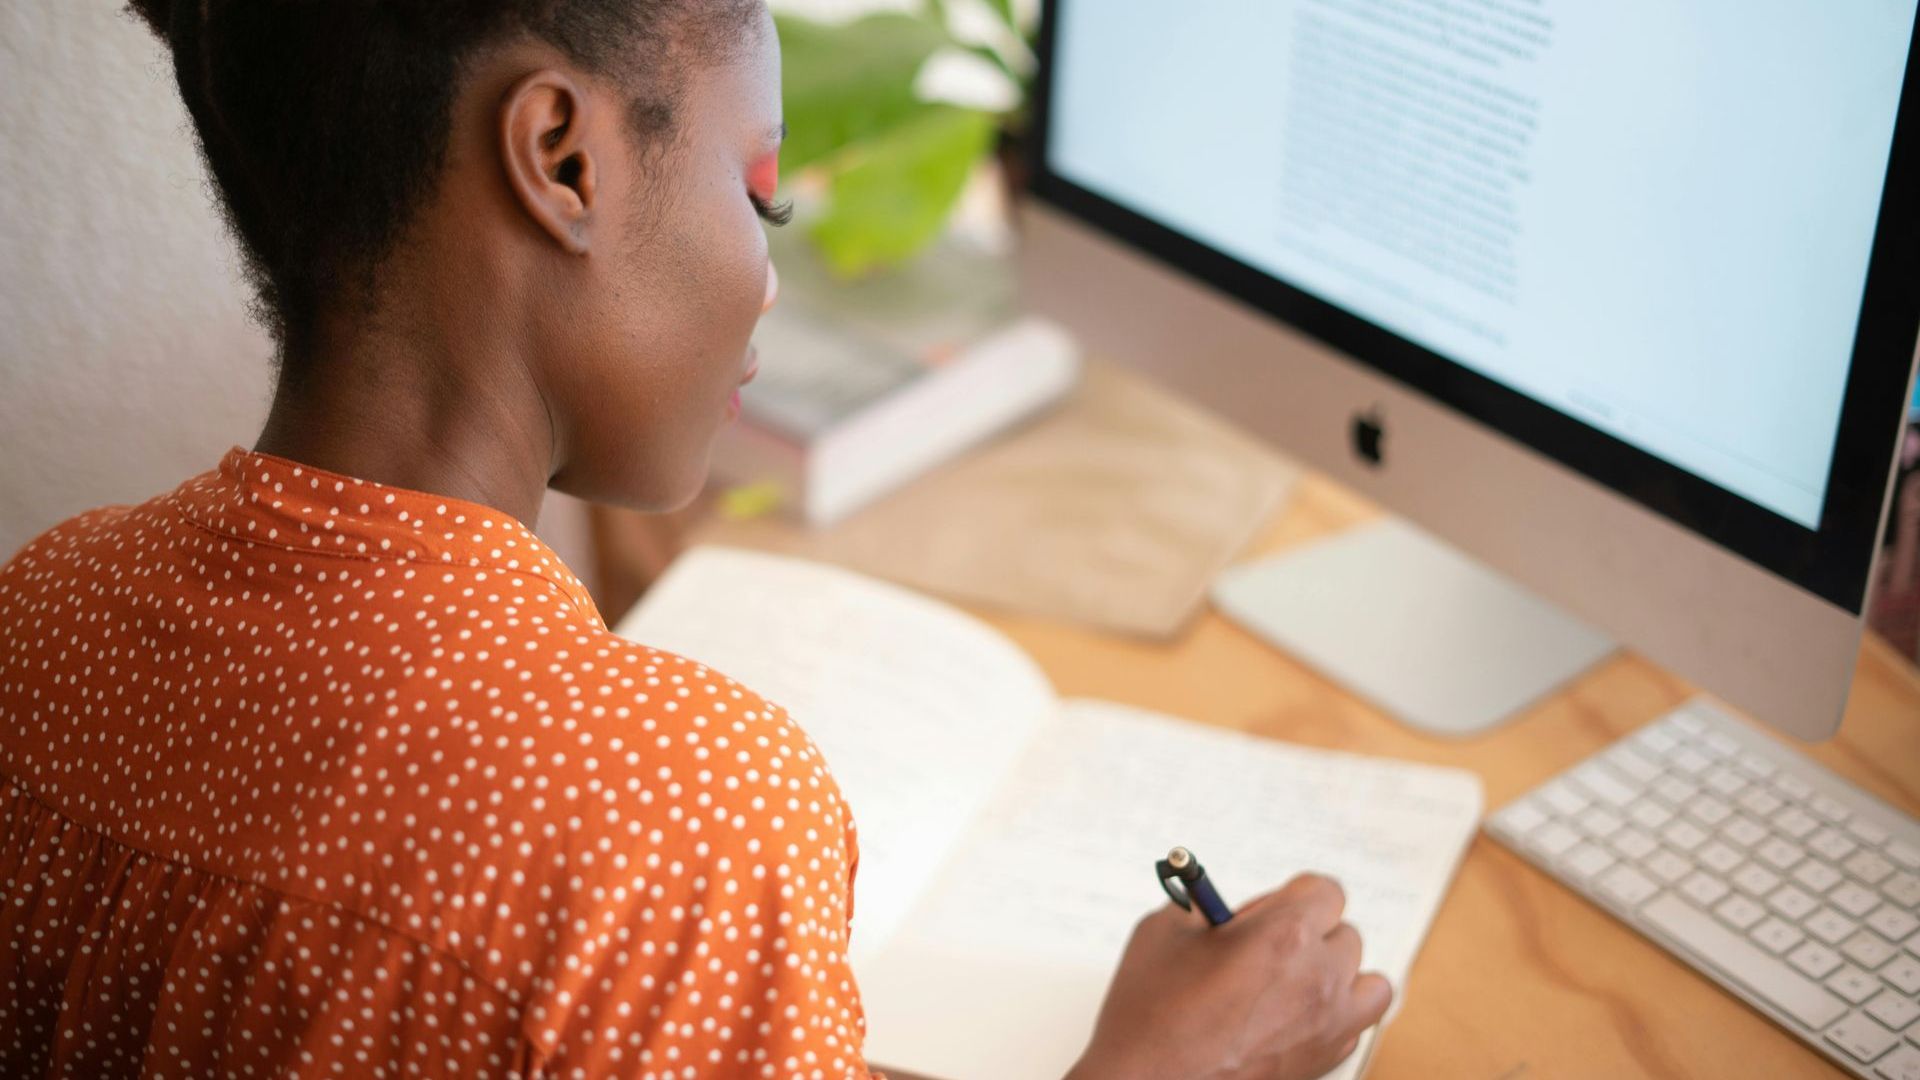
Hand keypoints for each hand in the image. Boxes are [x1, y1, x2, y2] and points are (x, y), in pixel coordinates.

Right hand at [1067, 874, 1390, 1079]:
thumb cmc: (1149, 1016)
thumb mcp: (1163, 932)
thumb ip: (1203, 907)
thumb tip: (1221, 906)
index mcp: (1285, 935)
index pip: (1326, 891)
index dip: (1295, 896)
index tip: (1268, 909)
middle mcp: (1319, 979)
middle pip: (1346, 935)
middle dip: (1310, 935)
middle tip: (1263, 948)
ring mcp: (1328, 1026)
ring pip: (1369, 984)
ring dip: (1340, 976)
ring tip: (1297, 982)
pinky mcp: (1324, 1064)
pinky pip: (1354, 1027)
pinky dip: (1334, 1017)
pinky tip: (1291, 1019)